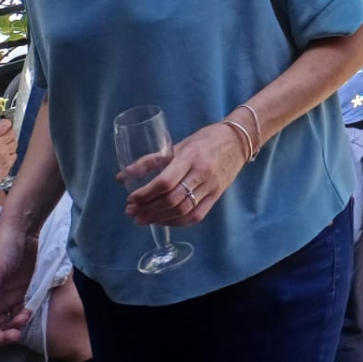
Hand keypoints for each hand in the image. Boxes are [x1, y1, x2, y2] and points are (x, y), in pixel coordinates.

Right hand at [0, 119, 15, 201]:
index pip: (4, 125)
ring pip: (15, 143)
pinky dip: (10, 154)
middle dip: (7, 133)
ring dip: (9, 144)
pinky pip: (14, 155)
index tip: (3, 125)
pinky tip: (2, 158)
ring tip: (0, 149)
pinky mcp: (8, 166)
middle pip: (12, 133)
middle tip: (2, 137)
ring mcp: (4, 157)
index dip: (5, 124)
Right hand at [0, 223, 37, 344]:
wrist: (22, 233)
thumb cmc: (2, 248)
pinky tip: (27, 312)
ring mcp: (1, 299)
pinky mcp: (16, 295)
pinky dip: (20, 318)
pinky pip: (16, 315)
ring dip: (11, 328)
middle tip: (14, 335)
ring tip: (22, 319)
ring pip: (2, 325)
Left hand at [119, 122, 247, 227]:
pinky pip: (195, 215)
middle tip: (131, 212)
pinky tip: (163, 221)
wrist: (239, 141)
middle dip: (148, 209)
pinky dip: (176, 222)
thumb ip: (152, 160)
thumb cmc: (206, 139)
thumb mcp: (179, 145)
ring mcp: (211, 186)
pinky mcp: (217, 196)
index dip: (146, 194)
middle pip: (172, 199)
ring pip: (183, 210)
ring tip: (142, 219)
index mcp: (190, 156)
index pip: (165, 181)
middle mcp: (202, 173)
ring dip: (159, 218)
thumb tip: (123, 176)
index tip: (130, 199)